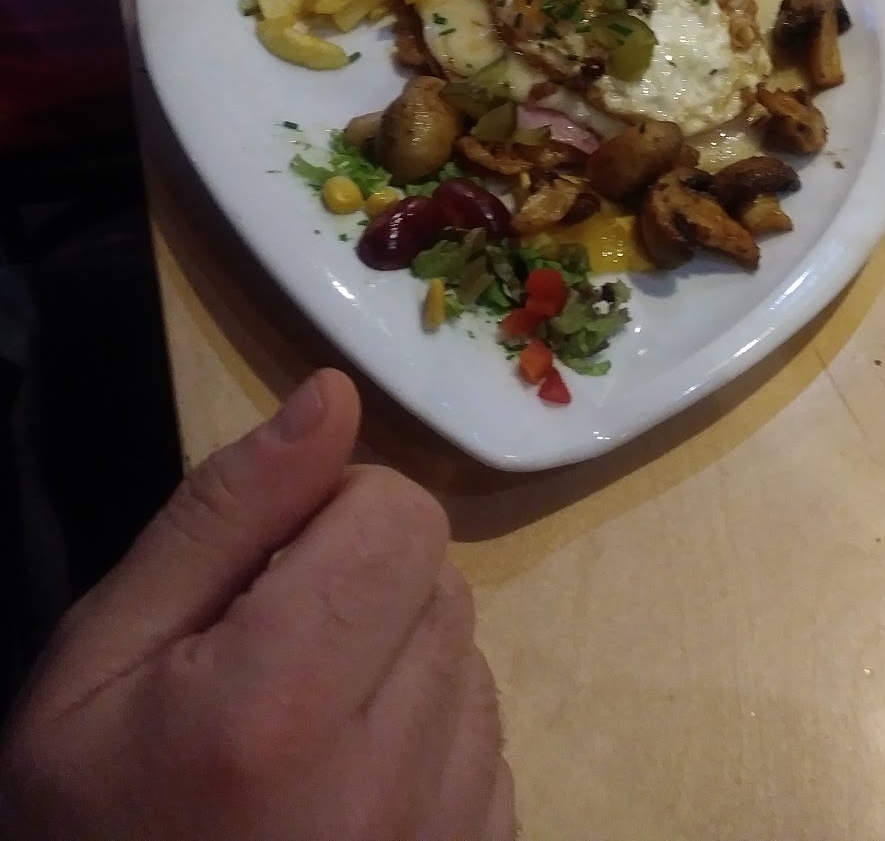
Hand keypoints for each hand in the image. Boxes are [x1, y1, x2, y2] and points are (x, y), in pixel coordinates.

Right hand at [0, 369, 514, 840]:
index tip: (264, 573)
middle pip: (440, 573)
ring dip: (400, 657)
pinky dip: (431, 736)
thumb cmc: (88, 821)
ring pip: (469, 651)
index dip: (330, 515)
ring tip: (308, 725)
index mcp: (276, 703)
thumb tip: (334, 395)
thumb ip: (222, 514)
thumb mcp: (100, 660)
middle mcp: (386, 774)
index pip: (397, 513)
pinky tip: (350, 782)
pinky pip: (488, 740)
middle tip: (273, 654)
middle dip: (363, 581)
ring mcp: (445, 833)